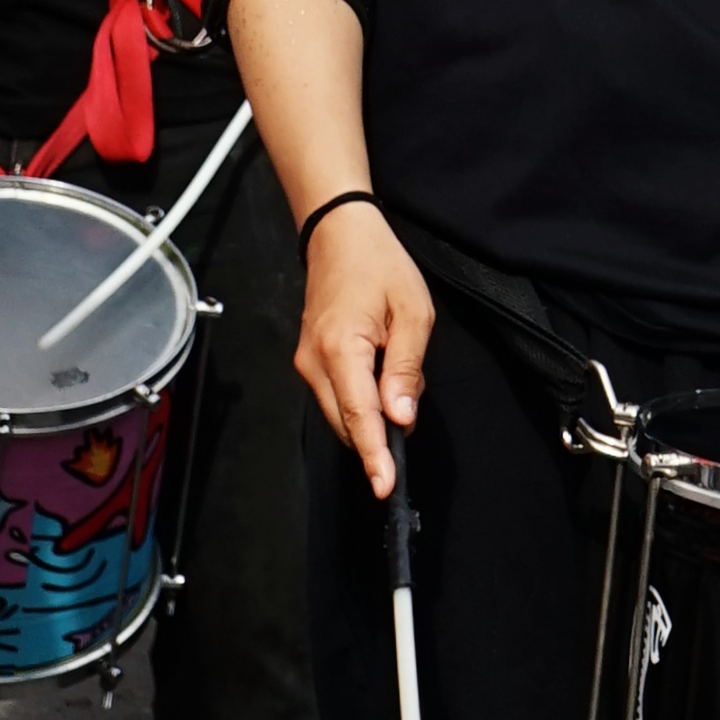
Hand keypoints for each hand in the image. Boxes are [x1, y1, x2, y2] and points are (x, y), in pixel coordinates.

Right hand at [294, 200, 435, 495]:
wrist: (339, 234)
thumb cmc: (380, 266)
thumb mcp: (412, 313)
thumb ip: (406, 369)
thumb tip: (401, 417)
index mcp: (340, 349)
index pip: (360, 417)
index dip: (375, 454)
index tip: (384, 486)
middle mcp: (314, 362)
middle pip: (347, 424)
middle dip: (379, 435)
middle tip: (409, 411)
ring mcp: (306, 363)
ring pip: (340, 415)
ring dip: (371, 417)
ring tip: (397, 381)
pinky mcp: (308, 362)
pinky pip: (336, 398)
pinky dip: (361, 402)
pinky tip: (381, 379)